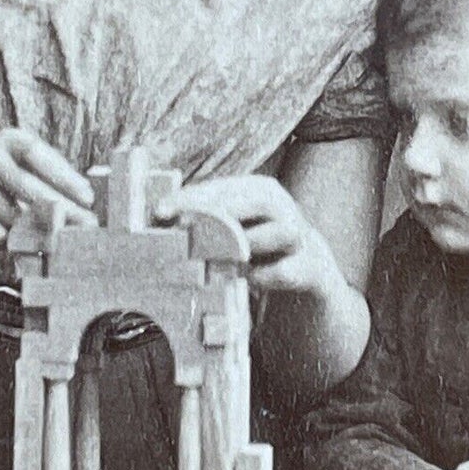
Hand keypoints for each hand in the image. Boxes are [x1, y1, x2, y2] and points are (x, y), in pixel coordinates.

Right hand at [0, 129, 94, 245]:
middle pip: (26, 184)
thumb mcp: (33, 178)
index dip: (64, 176)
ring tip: (51, 238)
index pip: (38, 154)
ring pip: (10, 213)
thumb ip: (56, 187)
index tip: (88, 198)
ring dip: (34, 229)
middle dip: (60, 207)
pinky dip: (8, 241)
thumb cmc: (12, 192)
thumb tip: (88, 211)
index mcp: (10, 139)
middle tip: (85, 226)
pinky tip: (15, 242)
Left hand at [154, 175, 338, 294]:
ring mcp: (302, 240)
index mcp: (260, 192)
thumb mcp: (233, 229)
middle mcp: (284, 210)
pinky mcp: (312, 270)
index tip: (160, 211)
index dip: (192, 197)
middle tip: (185, 229)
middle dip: (220, 212)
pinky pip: (288, 271)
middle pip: (258, 200)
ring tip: (220, 258)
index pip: (225, 187)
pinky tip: (248, 282)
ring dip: (248, 244)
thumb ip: (205, 221)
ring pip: (281, 232)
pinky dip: (265, 277)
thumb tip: (156, 221)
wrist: (307, 274)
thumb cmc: (257, 249)